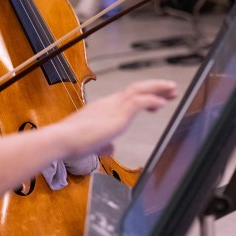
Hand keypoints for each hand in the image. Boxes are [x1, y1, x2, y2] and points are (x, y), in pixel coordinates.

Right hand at [59, 80, 177, 158]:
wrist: (62, 139)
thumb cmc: (71, 143)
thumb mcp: (91, 144)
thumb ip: (103, 144)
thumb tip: (110, 148)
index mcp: (103, 108)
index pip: (126, 96)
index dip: (144, 95)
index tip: (158, 99)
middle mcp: (109, 103)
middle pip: (136, 88)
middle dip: (155, 87)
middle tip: (171, 89)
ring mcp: (114, 107)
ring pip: (140, 90)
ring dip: (158, 89)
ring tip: (173, 90)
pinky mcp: (118, 114)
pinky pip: (140, 102)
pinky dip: (152, 101)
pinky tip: (163, 103)